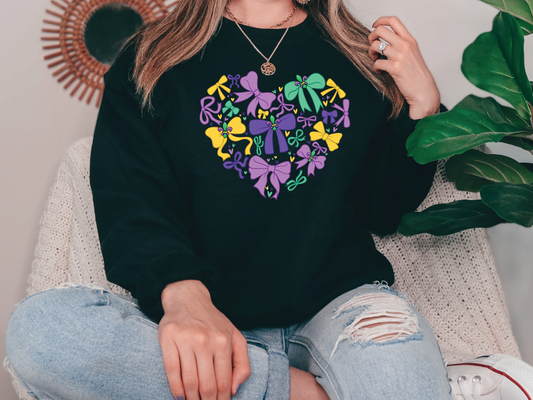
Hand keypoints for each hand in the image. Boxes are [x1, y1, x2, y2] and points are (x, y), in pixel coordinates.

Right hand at [160, 280, 250, 399]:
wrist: (188, 298)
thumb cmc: (214, 322)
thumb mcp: (236, 337)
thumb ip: (242, 364)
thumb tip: (234, 390)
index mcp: (224, 341)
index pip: (223, 382)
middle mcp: (205, 340)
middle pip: (207, 385)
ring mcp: (185, 339)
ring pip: (189, 381)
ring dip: (191, 399)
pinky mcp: (168, 338)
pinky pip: (171, 370)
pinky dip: (175, 388)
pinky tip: (179, 396)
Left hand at [368, 16, 440, 119]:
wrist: (424, 91)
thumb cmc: (417, 75)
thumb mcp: (412, 54)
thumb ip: (401, 45)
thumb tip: (385, 41)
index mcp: (410, 40)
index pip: (394, 20)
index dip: (380, 21)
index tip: (375, 26)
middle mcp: (405, 45)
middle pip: (380, 30)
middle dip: (371, 37)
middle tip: (372, 46)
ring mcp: (400, 56)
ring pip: (375, 46)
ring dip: (371, 53)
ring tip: (375, 60)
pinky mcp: (395, 68)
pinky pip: (376, 63)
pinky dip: (375, 68)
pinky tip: (380, 71)